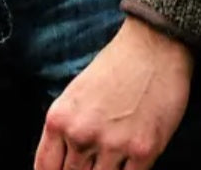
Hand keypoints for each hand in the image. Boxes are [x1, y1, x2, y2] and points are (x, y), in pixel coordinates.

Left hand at [35, 15, 193, 169]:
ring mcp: (113, 144)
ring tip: (115, 155)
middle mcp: (81, 134)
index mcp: (60, 119)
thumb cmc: (116, 66)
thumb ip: (66, 130)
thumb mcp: (76, 95)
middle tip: (96, 159)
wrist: (155, 44)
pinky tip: (132, 160)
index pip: (45, 169)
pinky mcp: (144, 150)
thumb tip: (63, 164)